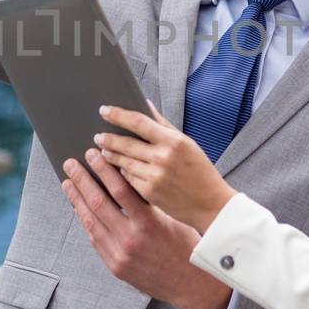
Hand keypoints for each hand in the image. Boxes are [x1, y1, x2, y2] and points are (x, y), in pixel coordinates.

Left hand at [61, 149, 231, 308]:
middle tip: (71, 165)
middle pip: (98, 204)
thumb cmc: (186, 249)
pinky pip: (95, 239)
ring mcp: (119, 255)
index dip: (103, 170)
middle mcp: (130, 240)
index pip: (119, 190)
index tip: (93, 156)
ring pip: (90, 222)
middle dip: (81, 181)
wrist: (190, 285)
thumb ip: (149, 202)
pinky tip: (80, 208)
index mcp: (148, 225)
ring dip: (76, 200)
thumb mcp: (173, 219)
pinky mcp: (114, 266)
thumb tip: (126, 180)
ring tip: (68, 183)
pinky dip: (86, 220)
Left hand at [91, 101, 235, 232]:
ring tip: (104, 151)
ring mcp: (154, 176)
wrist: (210, 204)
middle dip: (108, 139)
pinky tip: (120, 169)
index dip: (118, 115)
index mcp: (173, 141)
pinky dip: (123, 172)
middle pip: (125, 143)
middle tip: (98, 136)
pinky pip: (128, 178)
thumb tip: (145, 104)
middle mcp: (162, 157)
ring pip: (123, 161)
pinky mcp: (149, 192)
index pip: (138, 122)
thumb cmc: (199, 170)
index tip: (104, 110)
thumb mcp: (186, 143)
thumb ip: (163, 124)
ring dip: (111, 155)